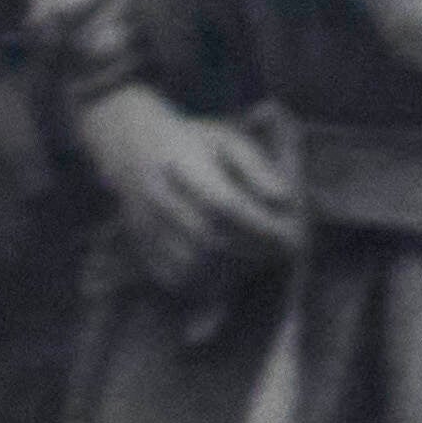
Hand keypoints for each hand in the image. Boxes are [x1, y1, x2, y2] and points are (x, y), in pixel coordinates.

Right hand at [80, 84, 303, 293]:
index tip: (291, 234)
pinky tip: (227, 271)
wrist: (130, 146)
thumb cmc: (191, 142)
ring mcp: (146, 225)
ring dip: (232, 270)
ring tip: (257, 260)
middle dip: (252, 251)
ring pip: (193, 265)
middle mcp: (159, 197)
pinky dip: (206, 283)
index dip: (260, 225)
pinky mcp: (142, 246)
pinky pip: (175, 277)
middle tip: (282, 251)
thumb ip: (256, 168)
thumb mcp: (227, 139)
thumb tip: (285, 198)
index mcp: (183, 163)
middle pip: (210, 239)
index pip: (225, 204)